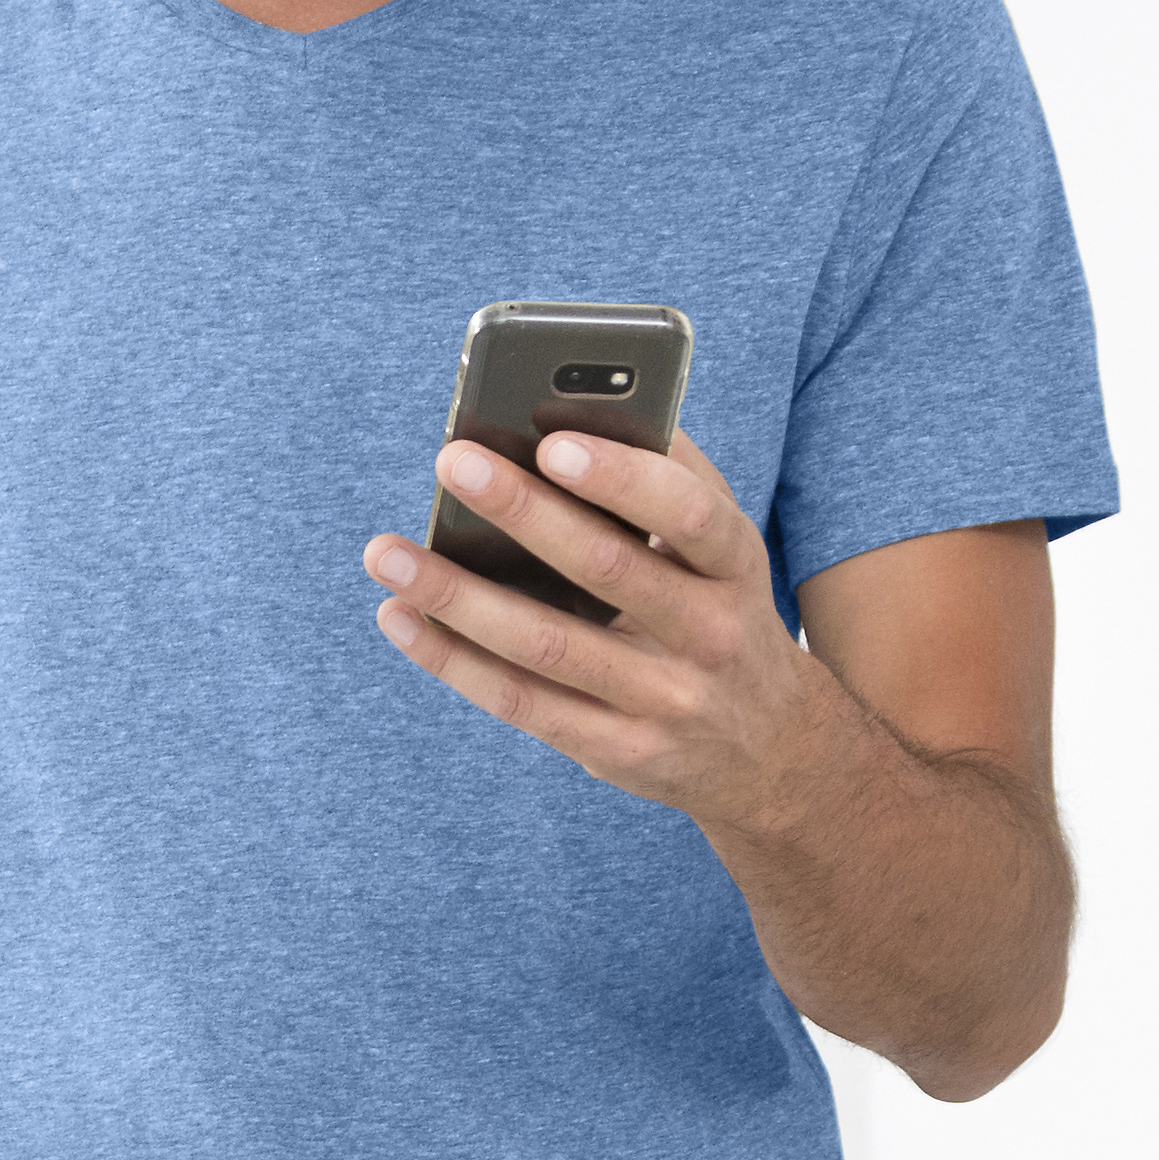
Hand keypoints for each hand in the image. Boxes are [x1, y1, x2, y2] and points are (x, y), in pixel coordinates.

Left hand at [364, 427, 832, 840]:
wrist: (772, 751)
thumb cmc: (719, 611)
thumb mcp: (722, 551)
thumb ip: (668, 480)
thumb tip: (572, 408)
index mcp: (737, 567)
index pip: (690, 515)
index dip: (622, 478)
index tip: (551, 441)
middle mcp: (711, 636)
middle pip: (608, 572)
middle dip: (525, 513)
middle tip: (452, 461)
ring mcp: (664, 702)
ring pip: (548, 646)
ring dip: (458, 596)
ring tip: (386, 552)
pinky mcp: (618, 750)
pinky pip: (522, 702)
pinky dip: (454, 659)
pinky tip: (401, 618)